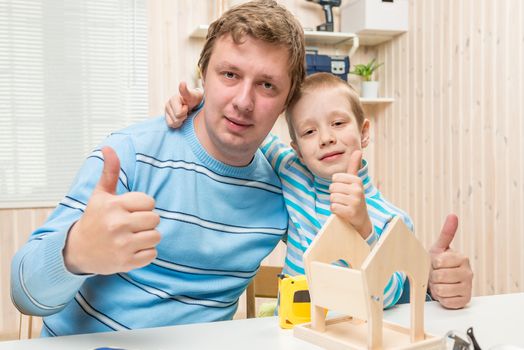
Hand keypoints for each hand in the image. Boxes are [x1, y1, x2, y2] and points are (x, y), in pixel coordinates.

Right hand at [63, 147, 161, 274]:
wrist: (78, 250)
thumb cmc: (94, 219)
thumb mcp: (100, 195)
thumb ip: (109, 171)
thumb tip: (108, 147)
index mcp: (114, 206)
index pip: (149, 202)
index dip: (142, 206)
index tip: (129, 210)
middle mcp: (118, 225)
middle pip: (155, 219)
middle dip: (147, 221)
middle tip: (132, 225)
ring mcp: (122, 245)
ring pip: (156, 236)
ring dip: (148, 237)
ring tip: (132, 237)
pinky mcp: (126, 262)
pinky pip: (152, 254)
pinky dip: (145, 253)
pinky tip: (131, 249)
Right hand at [165, 82, 203, 127]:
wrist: (194, 104)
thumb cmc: (194, 99)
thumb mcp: (194, 95)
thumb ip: (186, 91)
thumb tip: (182, 82)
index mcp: (174, 98)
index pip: (178, 112)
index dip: (184, 111)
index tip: (187, 106)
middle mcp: (168, 104)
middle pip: (177, 118)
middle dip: (184, 116)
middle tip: (187, 110)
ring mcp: (166, 111)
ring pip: (174, 122)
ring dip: (181, 120)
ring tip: (184, 113)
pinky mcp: (166, 117)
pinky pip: (171, 125)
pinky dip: (177, 124)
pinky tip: (181, 118)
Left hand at [329, 150, 371, 238]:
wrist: (361, 219)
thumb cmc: (355, 198)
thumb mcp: (355, 182)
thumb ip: (354, 166)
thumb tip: (358, 151)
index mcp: (357, 181)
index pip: (335, 178)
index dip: (336, 185)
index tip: (344, 190)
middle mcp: (357, 190)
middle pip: (332, 187)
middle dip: (335, 194)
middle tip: (344, 199)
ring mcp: (355, 201)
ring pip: (332, 198)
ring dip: (335, 203)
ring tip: (344, 205)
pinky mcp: (350, 212)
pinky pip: (333, 207)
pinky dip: (335, 210)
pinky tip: (343, 211)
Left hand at [428, 214, 472, 308]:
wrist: (442, 281)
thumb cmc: (439, 263)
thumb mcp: (440, 248)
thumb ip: (446, 233)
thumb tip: (453, 215)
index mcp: (463, 258)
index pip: (439, 262)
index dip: (432, 264)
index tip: (436, 264)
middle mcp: (469, 272)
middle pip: (439, 277)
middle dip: (433, 277)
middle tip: (436, 275)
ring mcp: (468, 287)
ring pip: (442, 290)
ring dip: (436, 288)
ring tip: (440, 283)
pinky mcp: (465, 300)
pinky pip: (446, 301)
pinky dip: (442, 298)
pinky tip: (445, 292)